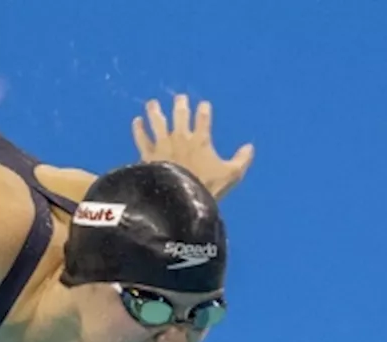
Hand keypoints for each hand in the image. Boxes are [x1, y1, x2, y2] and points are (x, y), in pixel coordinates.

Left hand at [132, 95, 254, 198]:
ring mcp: (163, 145)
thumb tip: (250, 147)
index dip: (204, 110)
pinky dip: (139, 129)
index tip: (203, 104)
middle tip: (179, 98)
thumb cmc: (206, 187)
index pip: (203, 119)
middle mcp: (180, 138)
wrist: (178, 198)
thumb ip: (242, 160)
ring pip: (158, 122)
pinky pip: (142, 138)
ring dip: (155, 111)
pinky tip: (136, 121)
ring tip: (152, 103)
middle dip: (180, 105)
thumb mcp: (231, 175)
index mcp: (200, 140)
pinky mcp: (149, 154)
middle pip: (180, 115)